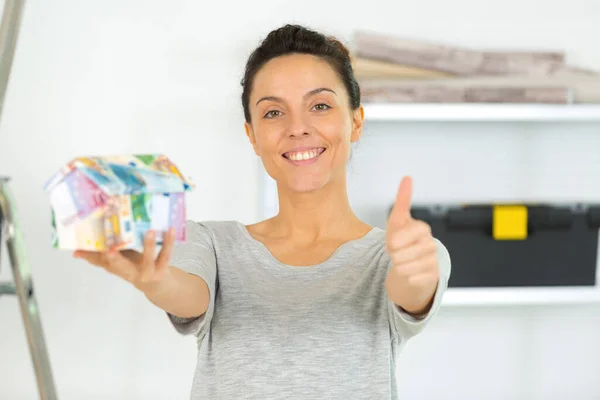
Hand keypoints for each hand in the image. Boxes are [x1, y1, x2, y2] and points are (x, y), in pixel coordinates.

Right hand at [73, 228, 175, 295]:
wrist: (158, 286)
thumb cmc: (134, 269)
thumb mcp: (117, 265)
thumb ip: (99, 257)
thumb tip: (75, 251)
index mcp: (118, 269)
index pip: (103, 263)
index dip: (94, 257)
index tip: (84, 248)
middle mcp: (131, 273)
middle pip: (121, 267)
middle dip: (115, 259)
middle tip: (109, 249)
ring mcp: (148, 272)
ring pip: (148, 259)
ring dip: (148, 246)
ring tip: (149, 231)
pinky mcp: (162, 269)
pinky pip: (166, 255)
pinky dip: (168, 242)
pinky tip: (170, 229)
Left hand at [385, 176, 438, 315]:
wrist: (409, 266)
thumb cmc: (402, 241)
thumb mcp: (397, 221)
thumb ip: (402, 200)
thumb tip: (407, 177)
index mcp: (422, 229)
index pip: (411, 233)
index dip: (397, 240)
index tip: (391, 243)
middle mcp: (431, 244)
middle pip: (402, 253)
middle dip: (394, 255)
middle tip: (396, 253)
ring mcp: (433, 260)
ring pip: (405, 267)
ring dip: (398, 266)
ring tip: (401, 261)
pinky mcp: (433, 276)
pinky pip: (412, 279)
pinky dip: (406, 277)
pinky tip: (409, 273)